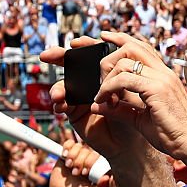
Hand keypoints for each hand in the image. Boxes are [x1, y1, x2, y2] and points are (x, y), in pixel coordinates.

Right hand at [42, 39, 152, 161]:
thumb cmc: (138, 114)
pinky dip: (60, 103)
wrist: (135, 142)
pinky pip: (63, 105)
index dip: (82, 46)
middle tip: (48, 55)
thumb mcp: (134, 90)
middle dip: (58, 57)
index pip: (92, 54)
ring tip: (58, 93)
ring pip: (65, 85)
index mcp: (107, 72)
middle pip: (72, 64)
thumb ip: (125, 76)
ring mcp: (81, 96)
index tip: (76, 43)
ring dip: (59, 87)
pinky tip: (60, 104)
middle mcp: (91, 82)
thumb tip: (118, 63)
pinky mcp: (75, 112)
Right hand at [49, 140, 108, 186]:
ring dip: (72, 156)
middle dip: (79, 162)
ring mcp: (81, 153)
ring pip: (79, 146)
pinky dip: (67, 148)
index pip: (98, 157)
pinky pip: (70, 143)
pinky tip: (64, 156)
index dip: (90, 163)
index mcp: (99, 166)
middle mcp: (91, 158)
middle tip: (74, 173)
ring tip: (68, 166)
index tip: (84, 173)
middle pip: (88, 150)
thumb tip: (108, 178)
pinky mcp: (70, 151)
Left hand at [91, 31, 186, 166]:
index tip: (103, 37)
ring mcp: (162, 79)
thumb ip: (122, 109)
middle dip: (107, 55)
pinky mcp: (157, 89)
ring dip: (106, 78)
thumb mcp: (141, 119)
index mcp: (164, 76)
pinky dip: (109, 88)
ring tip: (102, 95)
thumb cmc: (172, 134)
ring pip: (124, 62)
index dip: (120, 39)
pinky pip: (124, 80)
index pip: (141, 47)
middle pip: (131, 47)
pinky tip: (106, 100)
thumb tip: (98, 105)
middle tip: (97, 76)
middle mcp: (164, 73)